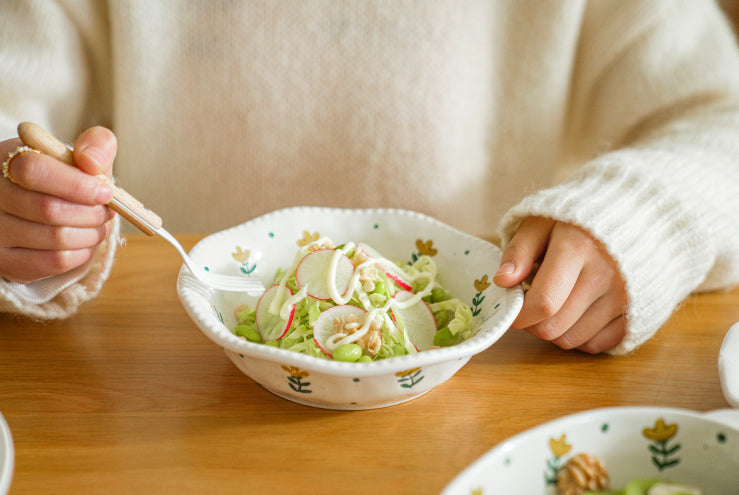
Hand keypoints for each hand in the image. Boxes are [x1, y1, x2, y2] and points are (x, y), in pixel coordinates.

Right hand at [0, 126, 116, 283]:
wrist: (47, 208)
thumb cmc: (66, 178)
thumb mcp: (80, 155)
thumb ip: (94, 146)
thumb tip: (92, 163)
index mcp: (7, 160)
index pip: (34, 170)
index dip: (76, 184)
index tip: (105, 191)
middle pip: (49, 209)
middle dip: (91, 213)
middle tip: (106, 211)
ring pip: (56, 239)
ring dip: (91, 234)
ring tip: (97, 225)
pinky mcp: (5, 262)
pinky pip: (54, 262)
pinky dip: (81, 253)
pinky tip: (84, 241)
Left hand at [493, 216, 627, 352]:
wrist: (632, 216)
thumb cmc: (576, 220)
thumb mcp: (541, 223)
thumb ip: (519, 251)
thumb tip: (502, 281)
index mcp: (578, 247)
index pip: (544, 302)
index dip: (520, 315)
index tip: (512, 309)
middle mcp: (605, 275)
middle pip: (554, 327)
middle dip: (532, 323)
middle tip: (532, 304)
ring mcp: (624, 296)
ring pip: (572, 340)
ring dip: (554, 329)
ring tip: (556, 303)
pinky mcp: (636, 312)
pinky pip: (596, 344)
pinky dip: (579, 335)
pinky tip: (576, 312)